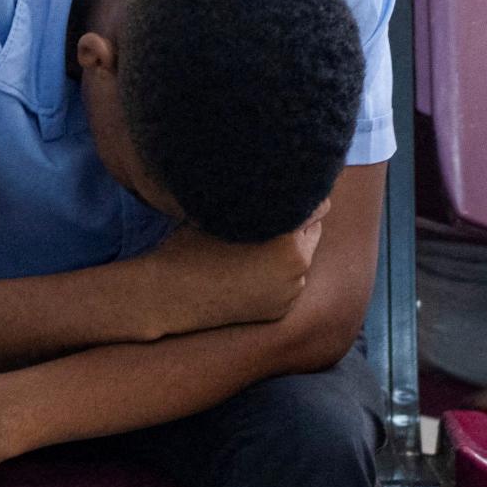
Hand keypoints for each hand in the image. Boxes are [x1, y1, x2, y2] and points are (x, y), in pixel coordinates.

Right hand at [141, 203, 326, 336]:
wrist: (168, 295)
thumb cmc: (190, 244)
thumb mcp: (226, 210)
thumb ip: (262, 197)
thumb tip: (288, 176)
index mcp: (287, 238)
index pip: (317, 205)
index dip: (301, 193)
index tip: (288, 187)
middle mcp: (297, 267)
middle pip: (312, 230)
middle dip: (295, 220)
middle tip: (267, 214)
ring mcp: (290, 292)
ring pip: (301, 256)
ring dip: (287, 248)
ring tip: (254, 242)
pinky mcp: (281, 309)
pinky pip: (288, 281)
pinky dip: (277, 273)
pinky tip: (249, 269)